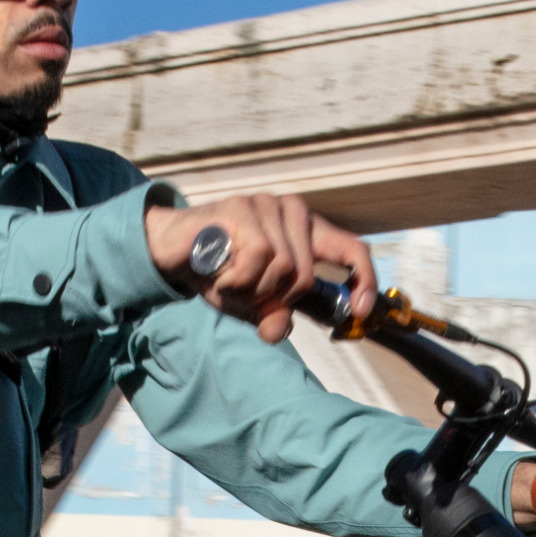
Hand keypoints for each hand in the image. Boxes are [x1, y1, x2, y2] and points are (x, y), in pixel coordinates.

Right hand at [145, 193, 374, 342]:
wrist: (171, 249)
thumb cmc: (219, 271)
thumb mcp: (251, 303)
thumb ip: (273, 316)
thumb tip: (281, 330)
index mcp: (307, 231)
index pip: (352, 248)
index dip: (364, 280)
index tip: (362, 310)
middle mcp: (293, 211)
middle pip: (306, 276)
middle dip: (274, 299)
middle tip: (246, 293)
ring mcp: (268, 206)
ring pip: (282, 270)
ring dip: (252, 290)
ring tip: (229, 280)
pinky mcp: (243, 208)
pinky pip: (257, 259)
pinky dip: (237, 279)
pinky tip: (220, 273)